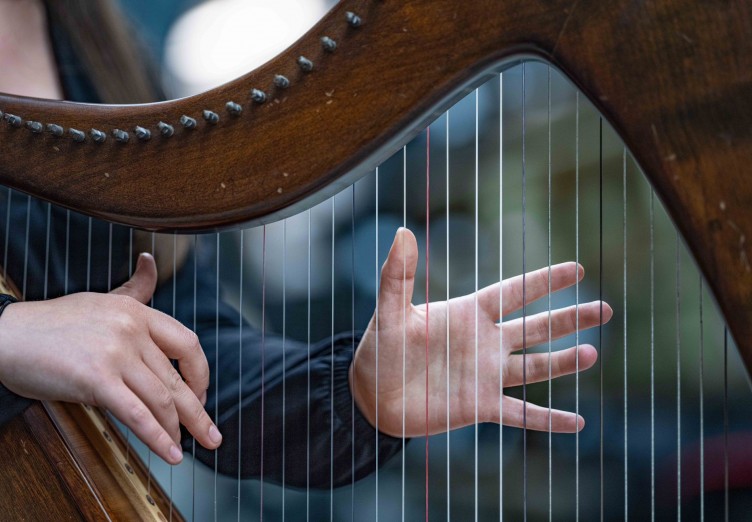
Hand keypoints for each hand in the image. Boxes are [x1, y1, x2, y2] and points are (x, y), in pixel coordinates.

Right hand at [0, 253, 221, 463]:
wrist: (4, 336)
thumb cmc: (52, 324)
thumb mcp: (101, 300)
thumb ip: (135, 289)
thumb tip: (151, 262)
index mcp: (138, 311)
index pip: (187, 343)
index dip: (200, 373)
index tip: (201, 393)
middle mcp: (132, 329)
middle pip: (177, 378)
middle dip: (198, 412)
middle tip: (211, 436)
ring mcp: (115, 353)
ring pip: (161, 399)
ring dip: (179, 429)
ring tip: (187, 449)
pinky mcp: (96, 379)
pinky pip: (137, 414)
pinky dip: (157, 438)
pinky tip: (169, 452)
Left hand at [350, 228, 611, 436]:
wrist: (372, 395)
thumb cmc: (380, 348)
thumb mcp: (390, 311)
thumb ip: (398, 275)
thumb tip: (402, 232)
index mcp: (469, 314)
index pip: (514, 293)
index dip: (544, 281)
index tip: (577, 269)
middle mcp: (485, 343)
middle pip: (536, 327)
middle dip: (570, 318)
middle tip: (605, 309)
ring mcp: (486, 376)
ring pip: (535, 367)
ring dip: (564, 362)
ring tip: (593, 353)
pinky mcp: (480, 407)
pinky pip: (521, 413)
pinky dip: (547, 419)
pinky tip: (578, 424)